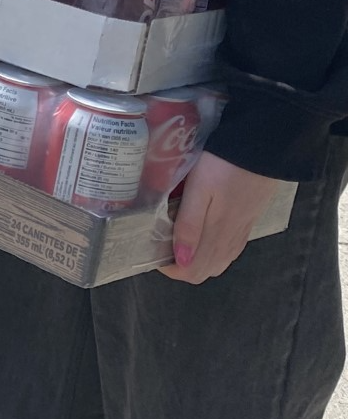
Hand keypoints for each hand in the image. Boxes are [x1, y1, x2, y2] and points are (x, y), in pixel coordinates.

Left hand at [160, 152, 285, 283]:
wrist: (265, 146)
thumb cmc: (224, 164)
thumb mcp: (200, 190)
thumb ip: (190, 225)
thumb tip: (182, 262)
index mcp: (217, 233)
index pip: (192, 271)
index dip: (170, 268)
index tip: (153, 250)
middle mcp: (230, 239)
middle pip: (204, 271)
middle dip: (179, 265)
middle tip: (161, 243)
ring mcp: (242, 230)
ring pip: (218, 262)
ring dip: (196, 259)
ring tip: (176, 237)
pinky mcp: (249, 220)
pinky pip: (229, 249)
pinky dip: (212, 251)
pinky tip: (202, 234)